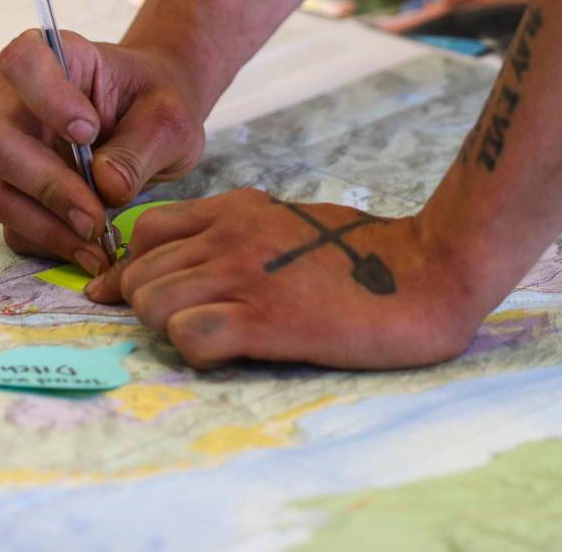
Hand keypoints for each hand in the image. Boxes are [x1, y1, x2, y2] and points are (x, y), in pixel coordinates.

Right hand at [0, 30, 206, 274]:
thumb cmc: (158, 108)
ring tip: (97, 246)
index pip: (22, 63)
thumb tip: (105, 188)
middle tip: (97, 216)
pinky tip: (90, 253)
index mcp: (55, 59)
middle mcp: (17, 103)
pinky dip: (50, 243)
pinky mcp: (17, 191)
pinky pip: (15, 224)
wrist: (156, 126)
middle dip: (50, 187)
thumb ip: (139, 148)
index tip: (87, 131)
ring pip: (2, 192)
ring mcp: (11, 150)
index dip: (46, 98)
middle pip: (1, 145)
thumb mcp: (169, 120)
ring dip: (48, 225)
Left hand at [84, 189, 479, 369]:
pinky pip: (188, 338)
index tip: (147, 295)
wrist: (426, 272)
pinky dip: (198, 351)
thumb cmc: (361, 253)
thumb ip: (235, 231)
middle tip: (191, 323)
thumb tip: (189, 261)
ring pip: (151, 305)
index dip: (135, 268)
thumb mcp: (288, 221)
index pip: (145, 232)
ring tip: (216, 335)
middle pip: (140, 275)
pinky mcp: (263, 321)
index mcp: (235, 209)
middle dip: (152, 304)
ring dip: (171, 328)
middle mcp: (228, 237)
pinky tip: (232, 350)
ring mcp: (243, 277)